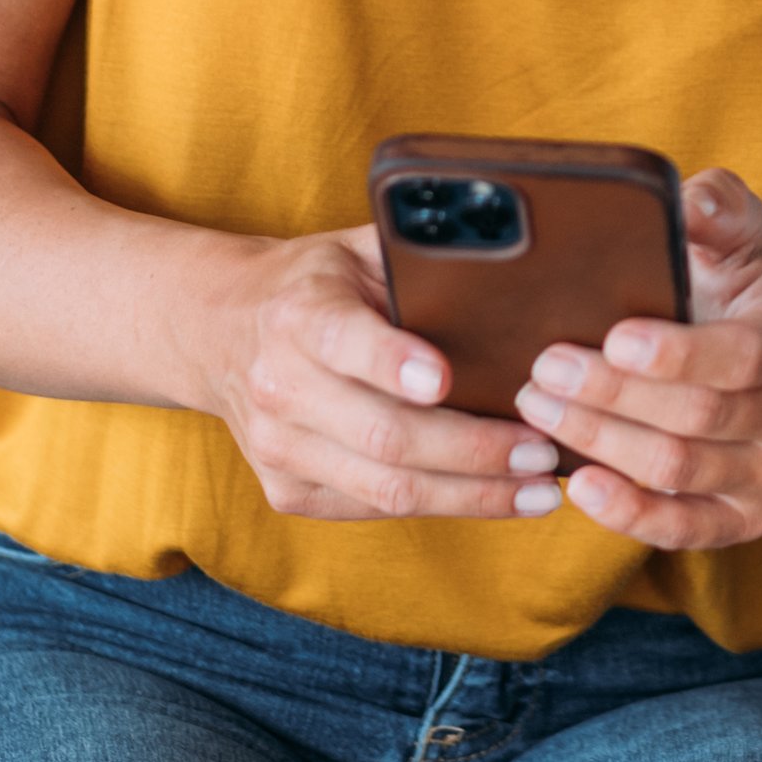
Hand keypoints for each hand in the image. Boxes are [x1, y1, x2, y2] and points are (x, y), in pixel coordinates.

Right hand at [200, 225, 565, 520]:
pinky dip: (444, 507)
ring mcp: (279, 447)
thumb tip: (511, 256)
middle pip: (385, 435)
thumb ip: (416, 258)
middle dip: (474, 451)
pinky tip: (496, 496)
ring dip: (472, 495)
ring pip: (386, 488)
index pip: (345, 341)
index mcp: (299, 316)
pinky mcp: (286, 491)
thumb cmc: (316, 285)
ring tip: (539, 489)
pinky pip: (374, 509)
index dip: (393, 363)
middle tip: (543, 451)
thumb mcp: (355, 251)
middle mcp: (280, 385)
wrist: (218, 332)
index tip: (445, 379)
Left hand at [513, 169, 761, 549]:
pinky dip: (628, 513)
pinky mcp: (743, 519)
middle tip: (543, 369)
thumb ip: (717, 209)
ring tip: (539, 409)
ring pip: (680, 470)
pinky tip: (577, 484)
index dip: (677, 354)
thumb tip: (695, 199)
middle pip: (698, 416)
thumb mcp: (733, 242)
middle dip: (611, 394)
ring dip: (601, 442)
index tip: (610, 338)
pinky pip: (685, 531)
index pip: (745, 355)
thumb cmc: (730, 298)